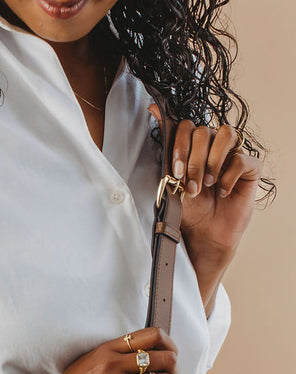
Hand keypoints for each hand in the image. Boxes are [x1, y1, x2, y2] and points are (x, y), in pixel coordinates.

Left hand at [147, 104, 263, 259]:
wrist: (205, 235)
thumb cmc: (190, 210)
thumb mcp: (172, 181)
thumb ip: (165, 150)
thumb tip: (153, 109)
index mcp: (194, 147)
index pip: (187, 126)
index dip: (180, 145)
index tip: (175, 171)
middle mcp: (213, 147)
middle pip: (204, 131)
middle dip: (194, 161)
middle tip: (191, 186)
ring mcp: (233, 154)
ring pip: (226, 134)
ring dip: (212, 161)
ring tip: (207, 184)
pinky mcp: (250, 168)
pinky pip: (242, 158)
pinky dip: (229, 176)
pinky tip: (223, 192)